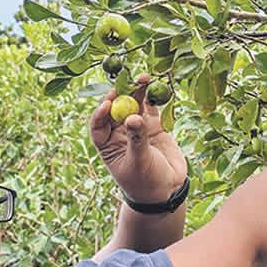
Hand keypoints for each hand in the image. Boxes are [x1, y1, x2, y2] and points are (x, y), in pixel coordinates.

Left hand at [90, 74, 188, 202]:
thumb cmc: (146, 182)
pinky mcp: (154, 124)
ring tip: (145, 77)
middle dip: (122, 94)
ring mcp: (137, 126)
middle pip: (117, 108)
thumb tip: (133, 117)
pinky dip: (155, 96)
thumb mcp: (139, 162)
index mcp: (107, 144)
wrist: (168, 189)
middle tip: (128, 81)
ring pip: (135, 104)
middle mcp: (119, 132)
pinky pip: (152, 106)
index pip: (98, 125)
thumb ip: (137, 139)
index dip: (100, 113)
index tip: (108, 103)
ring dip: (139, 90)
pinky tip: (158, 86)